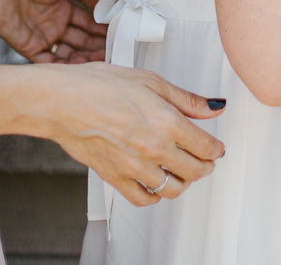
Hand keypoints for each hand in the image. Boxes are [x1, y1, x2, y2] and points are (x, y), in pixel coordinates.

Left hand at [0, 0, 106, 62]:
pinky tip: (80, 66)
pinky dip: (64, 66)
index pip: (86, 20)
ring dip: (85, 57)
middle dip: (97, 45)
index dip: (101, 27)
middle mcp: (53, 22)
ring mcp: (42, 35)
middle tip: (116, 50)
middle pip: (81, 39)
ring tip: (103, 60)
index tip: (118, 31)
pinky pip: (48, 61)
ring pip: (69, 52)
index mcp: (60, 5)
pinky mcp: (28, 46)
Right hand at [31, 63, 225, 205]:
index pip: (206, 147)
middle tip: (204, 159)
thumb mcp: (150, 80)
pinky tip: (156, 183)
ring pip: (173, 189)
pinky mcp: (116, 178)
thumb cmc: (100, 85)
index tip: (216, 147)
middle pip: (195, 171)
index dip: (216, 149)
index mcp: (167, 121)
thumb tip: (213, 107)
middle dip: (205, 166)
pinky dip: (155, 195)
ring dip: (183, 181)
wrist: (64, 100)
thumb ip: (186, 98)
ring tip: (182, 170)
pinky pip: (144, 199)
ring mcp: (135, 167)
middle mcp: (154, 148)